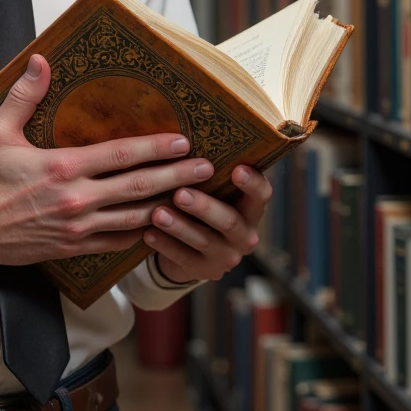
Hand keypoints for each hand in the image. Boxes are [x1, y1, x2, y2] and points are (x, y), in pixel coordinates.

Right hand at [0, 53, 214, 267]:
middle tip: (206, 168)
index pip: (121, 156)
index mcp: (62, 167)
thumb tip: (40, 60)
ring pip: (134, 218)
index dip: (155, 148)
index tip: (182, 141)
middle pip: (139, 188)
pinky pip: (116, 241)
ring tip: (195, 198)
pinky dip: (140, 234)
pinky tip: (158, 226)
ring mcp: (77, 227)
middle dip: (176, 177)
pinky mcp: (72, 247)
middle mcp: (76, 199)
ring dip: (167, 206)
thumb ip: (24, 95)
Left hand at [143, 163, 272, 283]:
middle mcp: (245, 234)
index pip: (262, 195)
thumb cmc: (199, 205)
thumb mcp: (209, 190)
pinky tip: (147, 233)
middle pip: (229, 221)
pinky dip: (165, 245)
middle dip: (204, 207)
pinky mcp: (205, 272)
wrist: (189, 248)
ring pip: (205, 241)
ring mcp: (227, 256)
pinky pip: (184, 258)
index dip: (252, 184)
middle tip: (180, 193)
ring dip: (179, 226)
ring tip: (157, 214)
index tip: (237, 169)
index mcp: (250, 208)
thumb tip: (182, 139)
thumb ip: (205, 174)